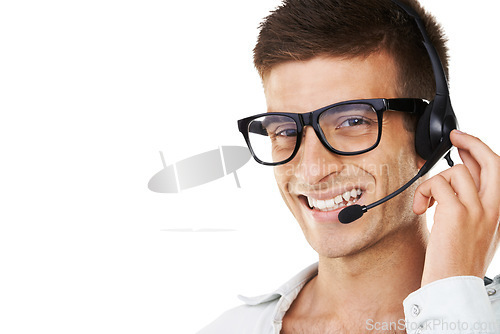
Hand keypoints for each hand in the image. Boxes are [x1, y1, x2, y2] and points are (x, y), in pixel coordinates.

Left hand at [413, 130, 499, 285]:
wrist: (454, 286)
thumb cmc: (459, 263)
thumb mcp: (476, 233)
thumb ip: (473, 208)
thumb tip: (458, 185)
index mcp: (499, 212)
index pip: (497, 172)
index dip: (481, 153)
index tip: (466, 145)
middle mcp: (493, 208)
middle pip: (491, 162)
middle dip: (473, 142)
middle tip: (455, 136)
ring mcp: (477, 210)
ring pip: (456, 172)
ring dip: (434, 181)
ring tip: (426, 201)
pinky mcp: (456, 213)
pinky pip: (437, 185)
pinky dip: (423, 192)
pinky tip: (421, 208)